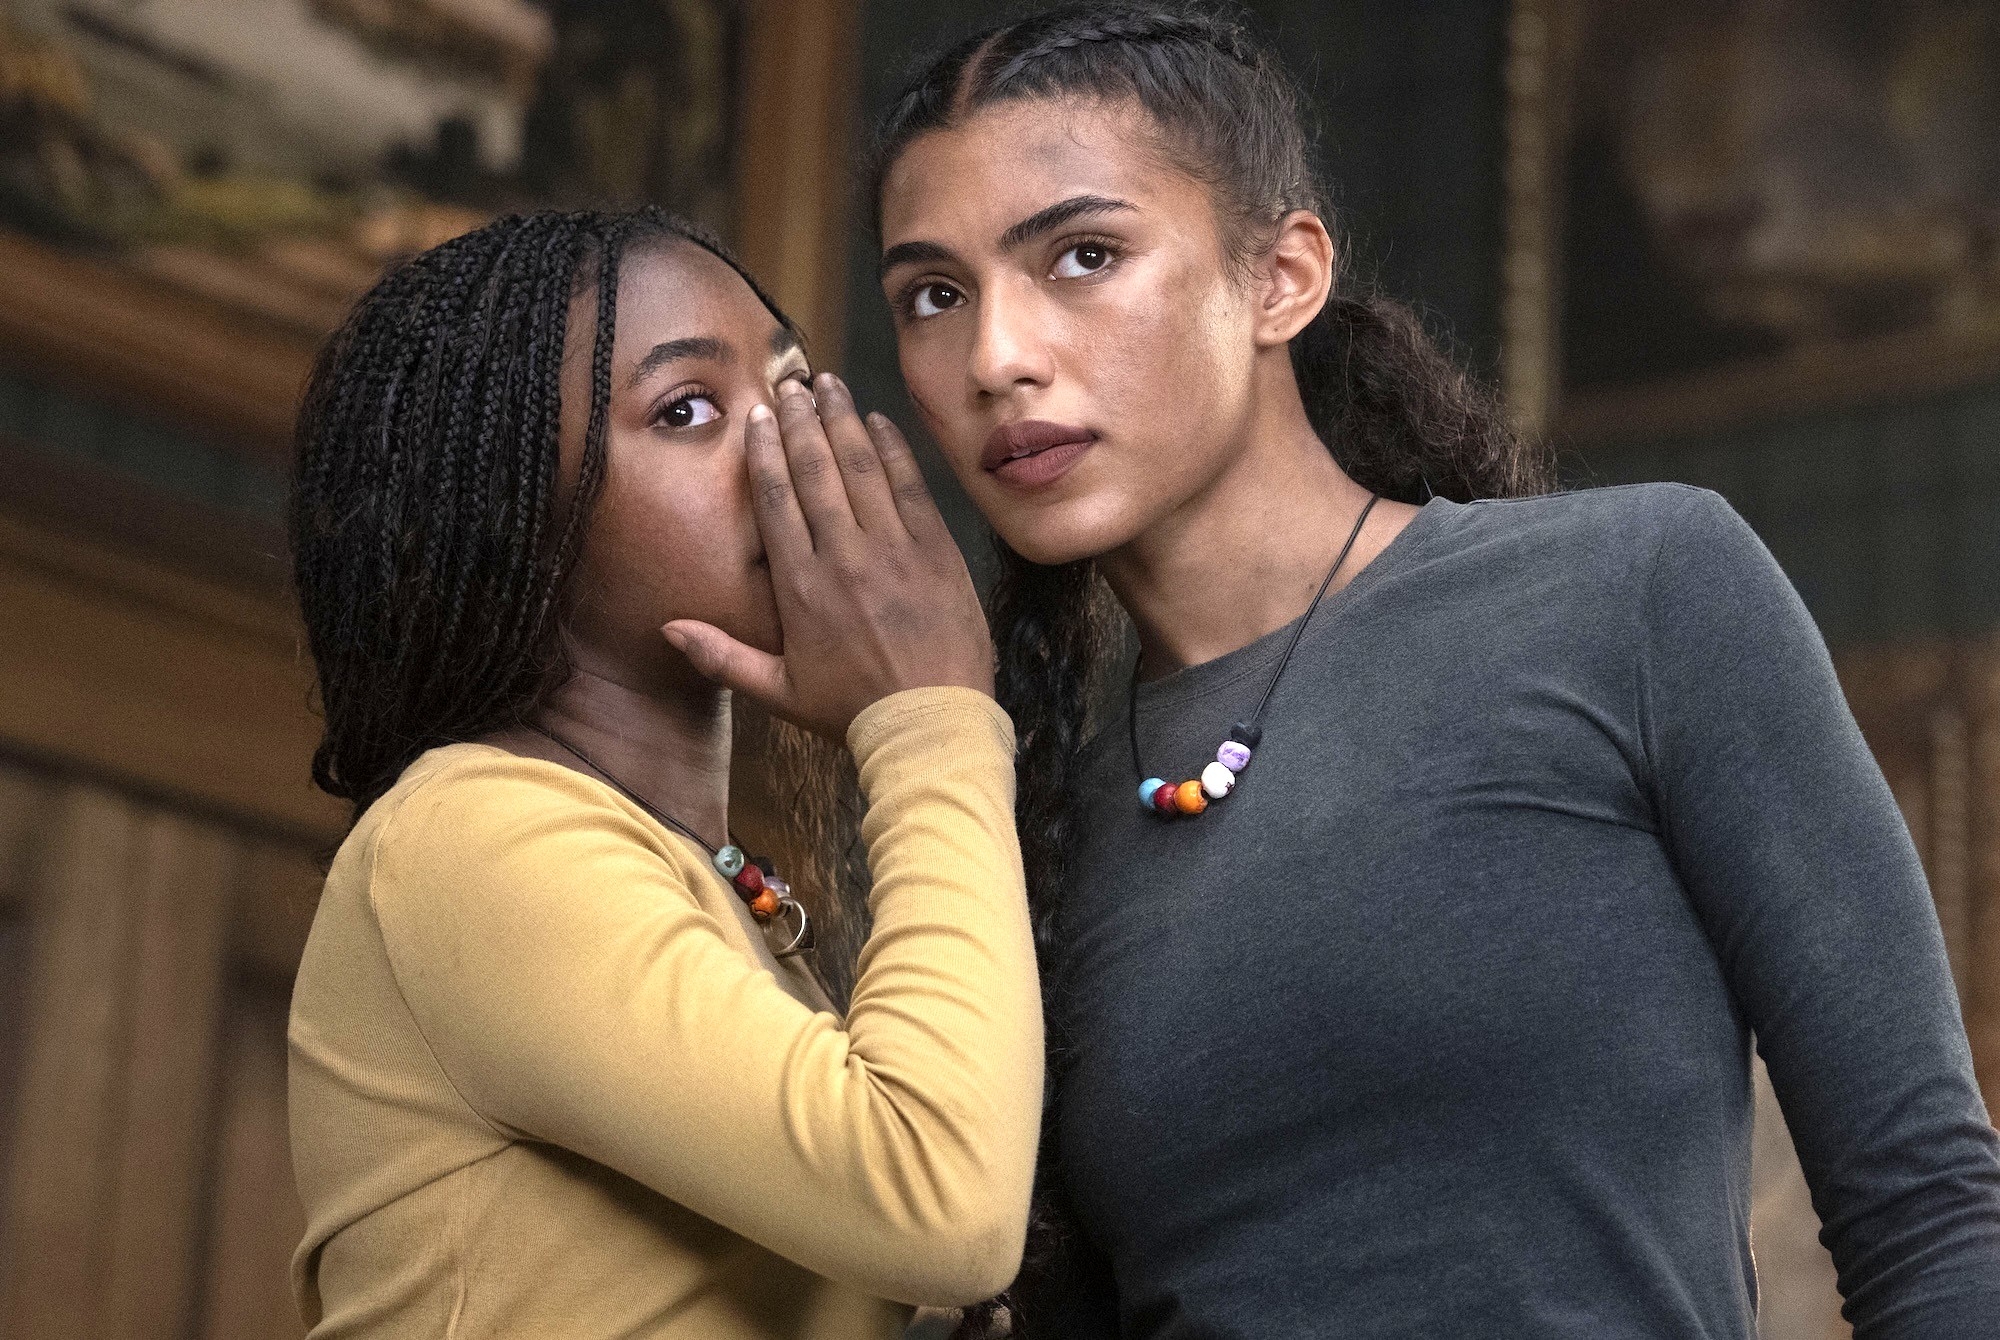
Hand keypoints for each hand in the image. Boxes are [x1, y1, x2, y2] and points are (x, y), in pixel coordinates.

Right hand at [663, 373, 993, 738]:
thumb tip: (668, 629)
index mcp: (802, 588)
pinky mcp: (936, 552)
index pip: (777, 502)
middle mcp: (844, 558)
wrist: (931, 726)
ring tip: (829, 384)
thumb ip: (722, 657)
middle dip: (801, 421)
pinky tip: (878, 423)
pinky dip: (894, 451)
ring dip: (843, 421)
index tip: (759, 417)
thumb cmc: (852, 712)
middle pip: (816, 472)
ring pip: (862, 469)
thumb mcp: (779, 691)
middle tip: (792, 383)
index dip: (765, 453)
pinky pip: (911, 488)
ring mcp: (894, 550)